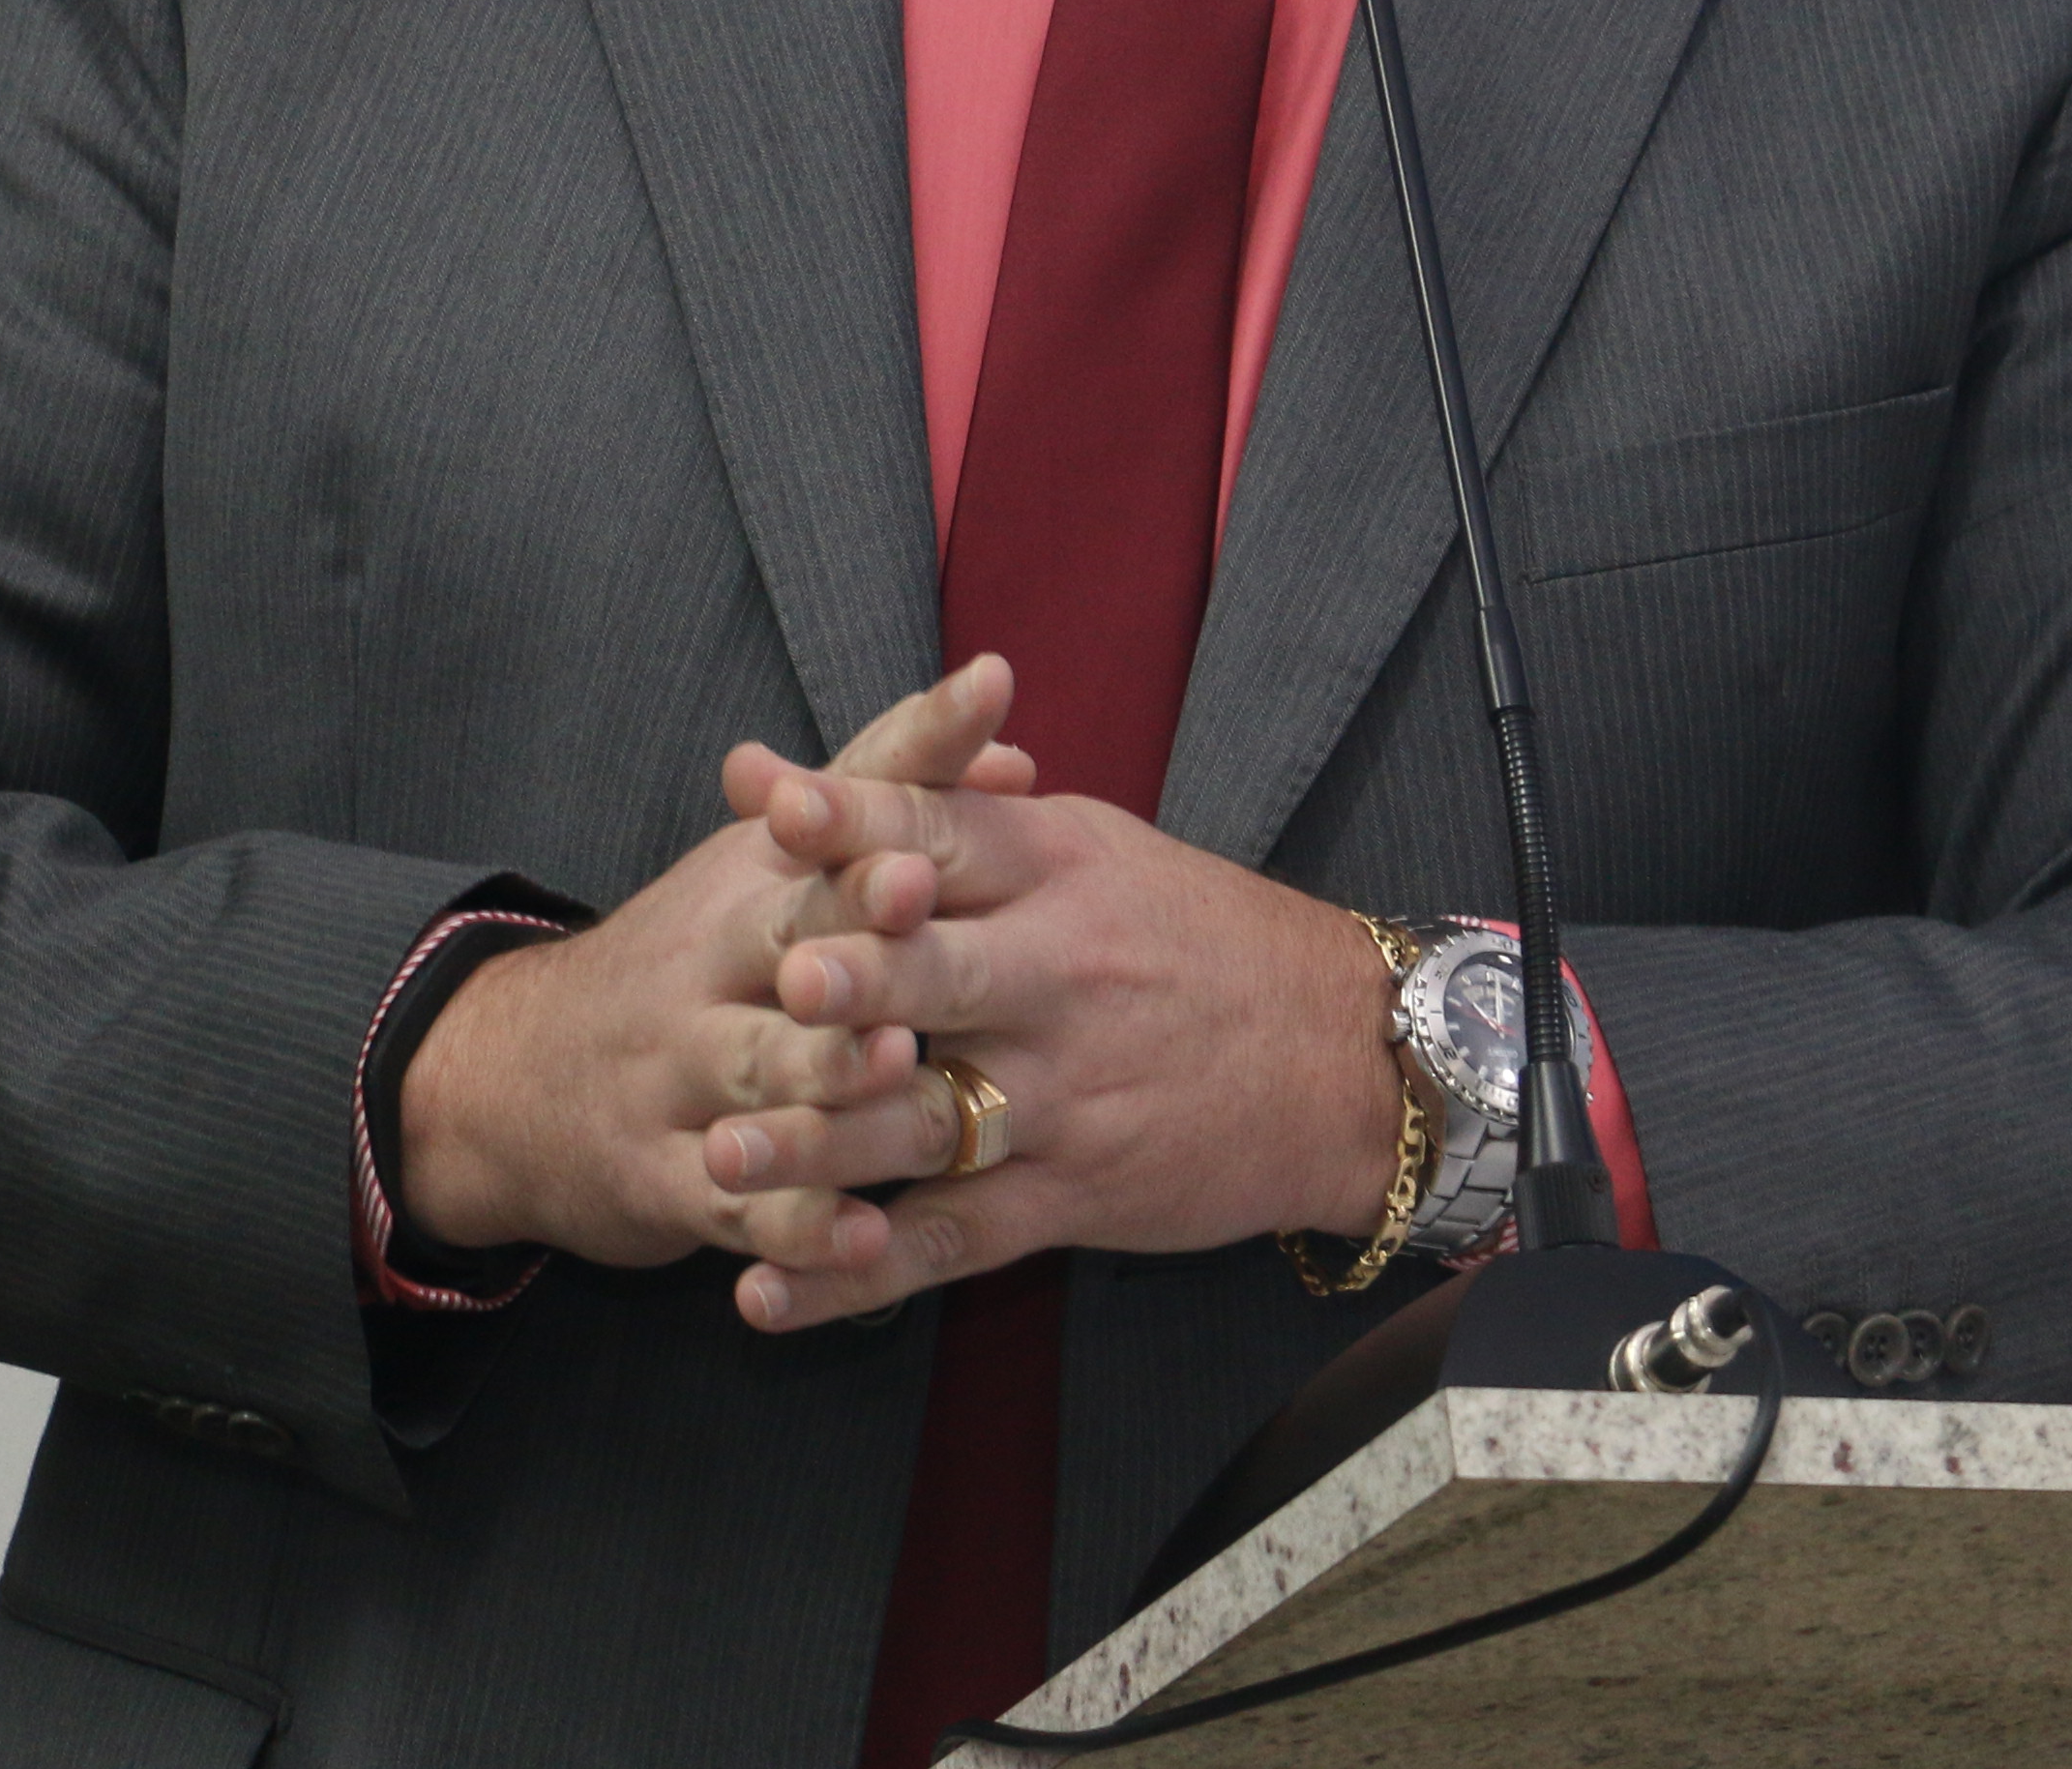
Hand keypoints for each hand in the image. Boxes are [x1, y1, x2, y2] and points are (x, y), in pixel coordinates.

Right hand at [392, 657, 1037, 1282]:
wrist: (512, 1076)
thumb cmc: (697, 953)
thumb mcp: (769, 859)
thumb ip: (892, 789)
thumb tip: (1013, 731)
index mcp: (751, 884)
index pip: (818, 835)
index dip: (869, 824)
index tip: (927, 818)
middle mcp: (708, 970)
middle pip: (785, 947)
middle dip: (852, 938)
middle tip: (917, 916)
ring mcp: (680, 1077)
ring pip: (767, 1078)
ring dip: (832, 1075)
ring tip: (901, 1070)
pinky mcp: (663, 1180)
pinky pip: (737, 1206)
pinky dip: (799, 1226)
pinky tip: (863, 1239)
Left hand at [720, 774, 1412, 1331]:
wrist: (1346, 1060)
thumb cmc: (1198, 940)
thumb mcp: (1094, 849)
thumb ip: (952, 815)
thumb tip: (786, 777)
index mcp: (1062, 870)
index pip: (950, 833)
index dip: (861, 820)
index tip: (775, 804)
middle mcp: (1062, 975)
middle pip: (944, 975)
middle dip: (863, 979)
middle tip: (785, 981)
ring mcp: (1067, 1094)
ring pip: (930, 1121)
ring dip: (824, 1146)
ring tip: (725, 1157)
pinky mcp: (1072, 1197)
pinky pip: (950, 1241)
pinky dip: (856, 1276)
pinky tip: (768, 1294)